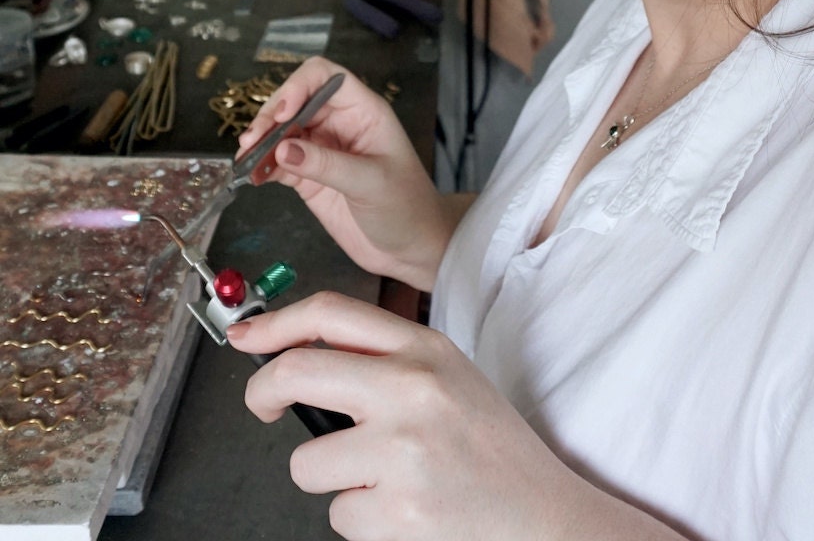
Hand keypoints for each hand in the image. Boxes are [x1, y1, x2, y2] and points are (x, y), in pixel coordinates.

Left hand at [226, 293, 595, 540]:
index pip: (332, 314)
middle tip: (264, 408)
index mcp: (425, 349)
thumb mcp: (448, 377)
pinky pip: (339, 517)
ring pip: (308, 463)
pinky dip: (362, 521)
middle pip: (297, 372)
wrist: (542, 516)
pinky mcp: (397, 511)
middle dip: (262, 393)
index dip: (277, 323)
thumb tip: (304, 355)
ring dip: (333, 480)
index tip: (250, 338)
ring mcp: (403, 450)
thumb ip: (385, 360)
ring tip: (386, 481)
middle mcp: (412, 389)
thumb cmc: (491, 449)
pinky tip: (405, 511)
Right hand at [236, 57, 466, 289]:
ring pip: (281, 131)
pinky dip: (261, 165)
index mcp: (363, 111)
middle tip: (252, 141)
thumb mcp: (371, 182)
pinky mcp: (308, 176)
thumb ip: (326, 165)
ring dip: (260, 140)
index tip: (282, 113)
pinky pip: (278, 162)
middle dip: (271, 116)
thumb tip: (282, 149)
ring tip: (245, 158)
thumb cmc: (406, 207)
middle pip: (295, 101)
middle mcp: (339, 123)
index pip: (325, 77)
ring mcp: (322, 149)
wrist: (411, 248)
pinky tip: (252, 175)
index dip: (299, 86)